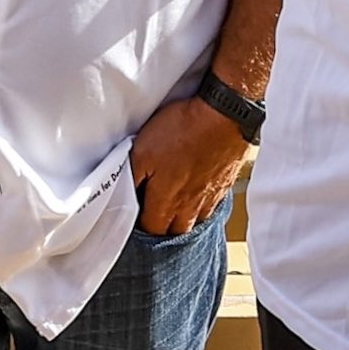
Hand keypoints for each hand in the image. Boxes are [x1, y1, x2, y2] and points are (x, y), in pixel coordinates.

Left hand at [127, 91, 248, 236]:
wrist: (224, 116)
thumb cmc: (183, 130)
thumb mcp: (142, 150)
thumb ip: (131, 178)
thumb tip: (124, 197)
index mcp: (167, 200)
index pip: (151, 230)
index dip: (140, 228)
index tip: (134, 220)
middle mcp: (190, 205)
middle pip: (175, 233)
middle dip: (163, 231)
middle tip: (153, 220)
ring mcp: (210, 197)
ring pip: (195, 223)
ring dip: (183, 222)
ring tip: (173, 214)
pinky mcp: (224, 185)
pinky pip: (211, 208)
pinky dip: (202, 209)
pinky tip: (196, 199)